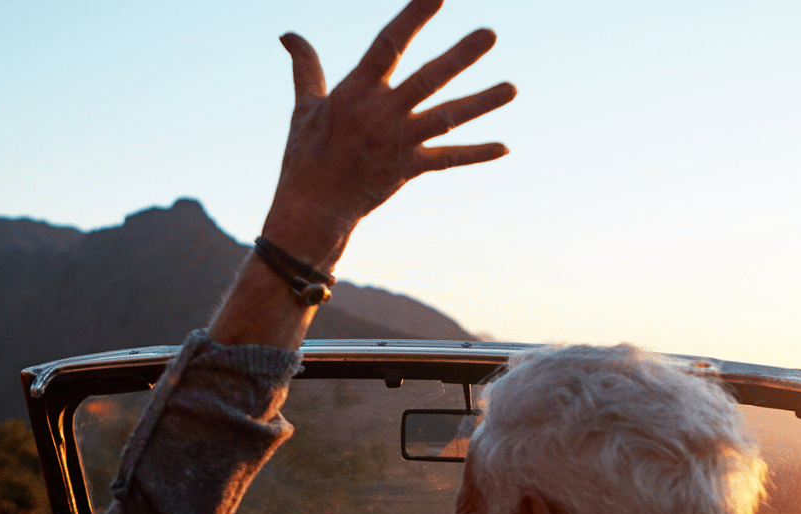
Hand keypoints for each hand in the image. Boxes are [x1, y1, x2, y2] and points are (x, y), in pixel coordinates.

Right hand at [262, 0, 515, 263]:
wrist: (312, 208)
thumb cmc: (305, 155)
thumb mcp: (304, 107)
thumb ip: (304, 66)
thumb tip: (287, 34)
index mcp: (355, 92)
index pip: (388, 45)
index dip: (413, 18)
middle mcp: (380, 114)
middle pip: (428, 79)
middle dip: (460, 56)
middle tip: (490, 33)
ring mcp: (397, 142)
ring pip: (447, 118)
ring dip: (481, 102)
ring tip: (513, 88)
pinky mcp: (408, 168)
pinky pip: (449, 159)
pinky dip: (477, 153)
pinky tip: (505, 147)